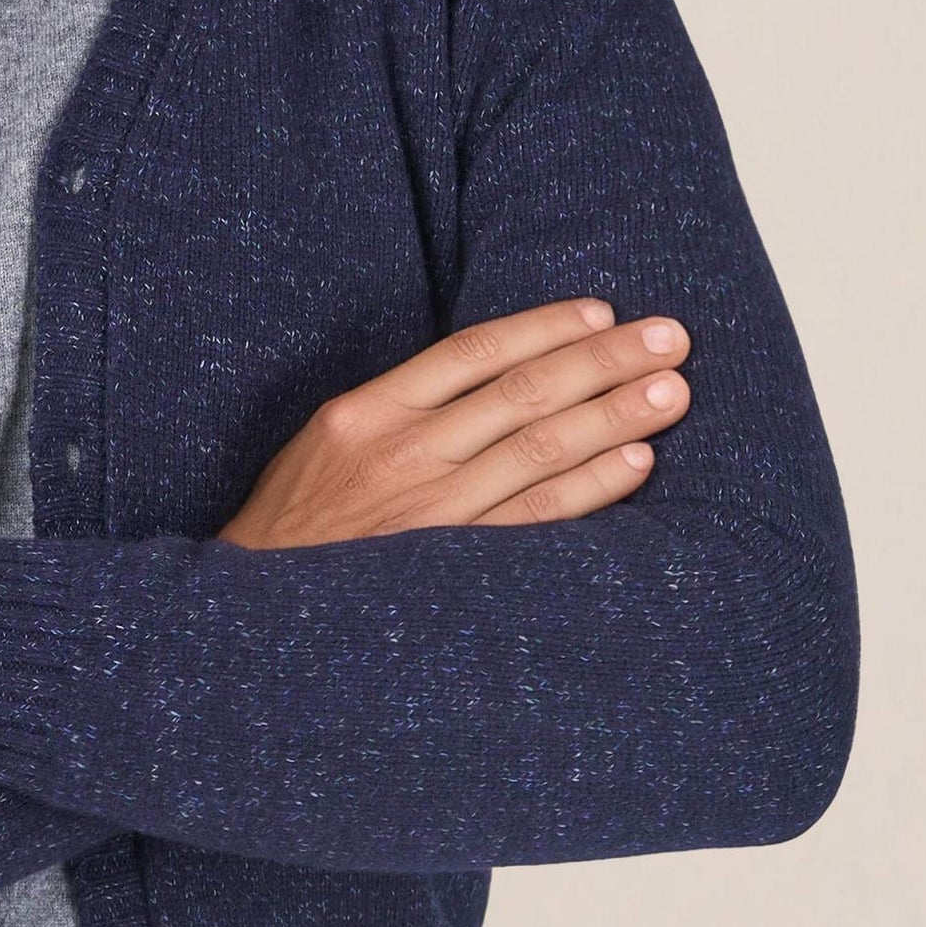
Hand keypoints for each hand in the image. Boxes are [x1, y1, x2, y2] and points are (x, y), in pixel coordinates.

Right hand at [217, 297, 690, 547]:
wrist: (253, 614)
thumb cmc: (298, 524)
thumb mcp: (326, 441)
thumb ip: (400, 408)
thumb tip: (496, 375)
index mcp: (367, 412)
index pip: (474, 351)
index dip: (546, 327)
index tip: (603, 312)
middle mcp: (404, 455)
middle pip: (524, 392)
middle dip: (605, 360)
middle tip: (668, 338)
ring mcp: (433, 513)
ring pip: (541, 449)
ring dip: (616, 415)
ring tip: (672, 391)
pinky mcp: (455, 567)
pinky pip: (539, 517)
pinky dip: (593, 486)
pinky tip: (637, 461)